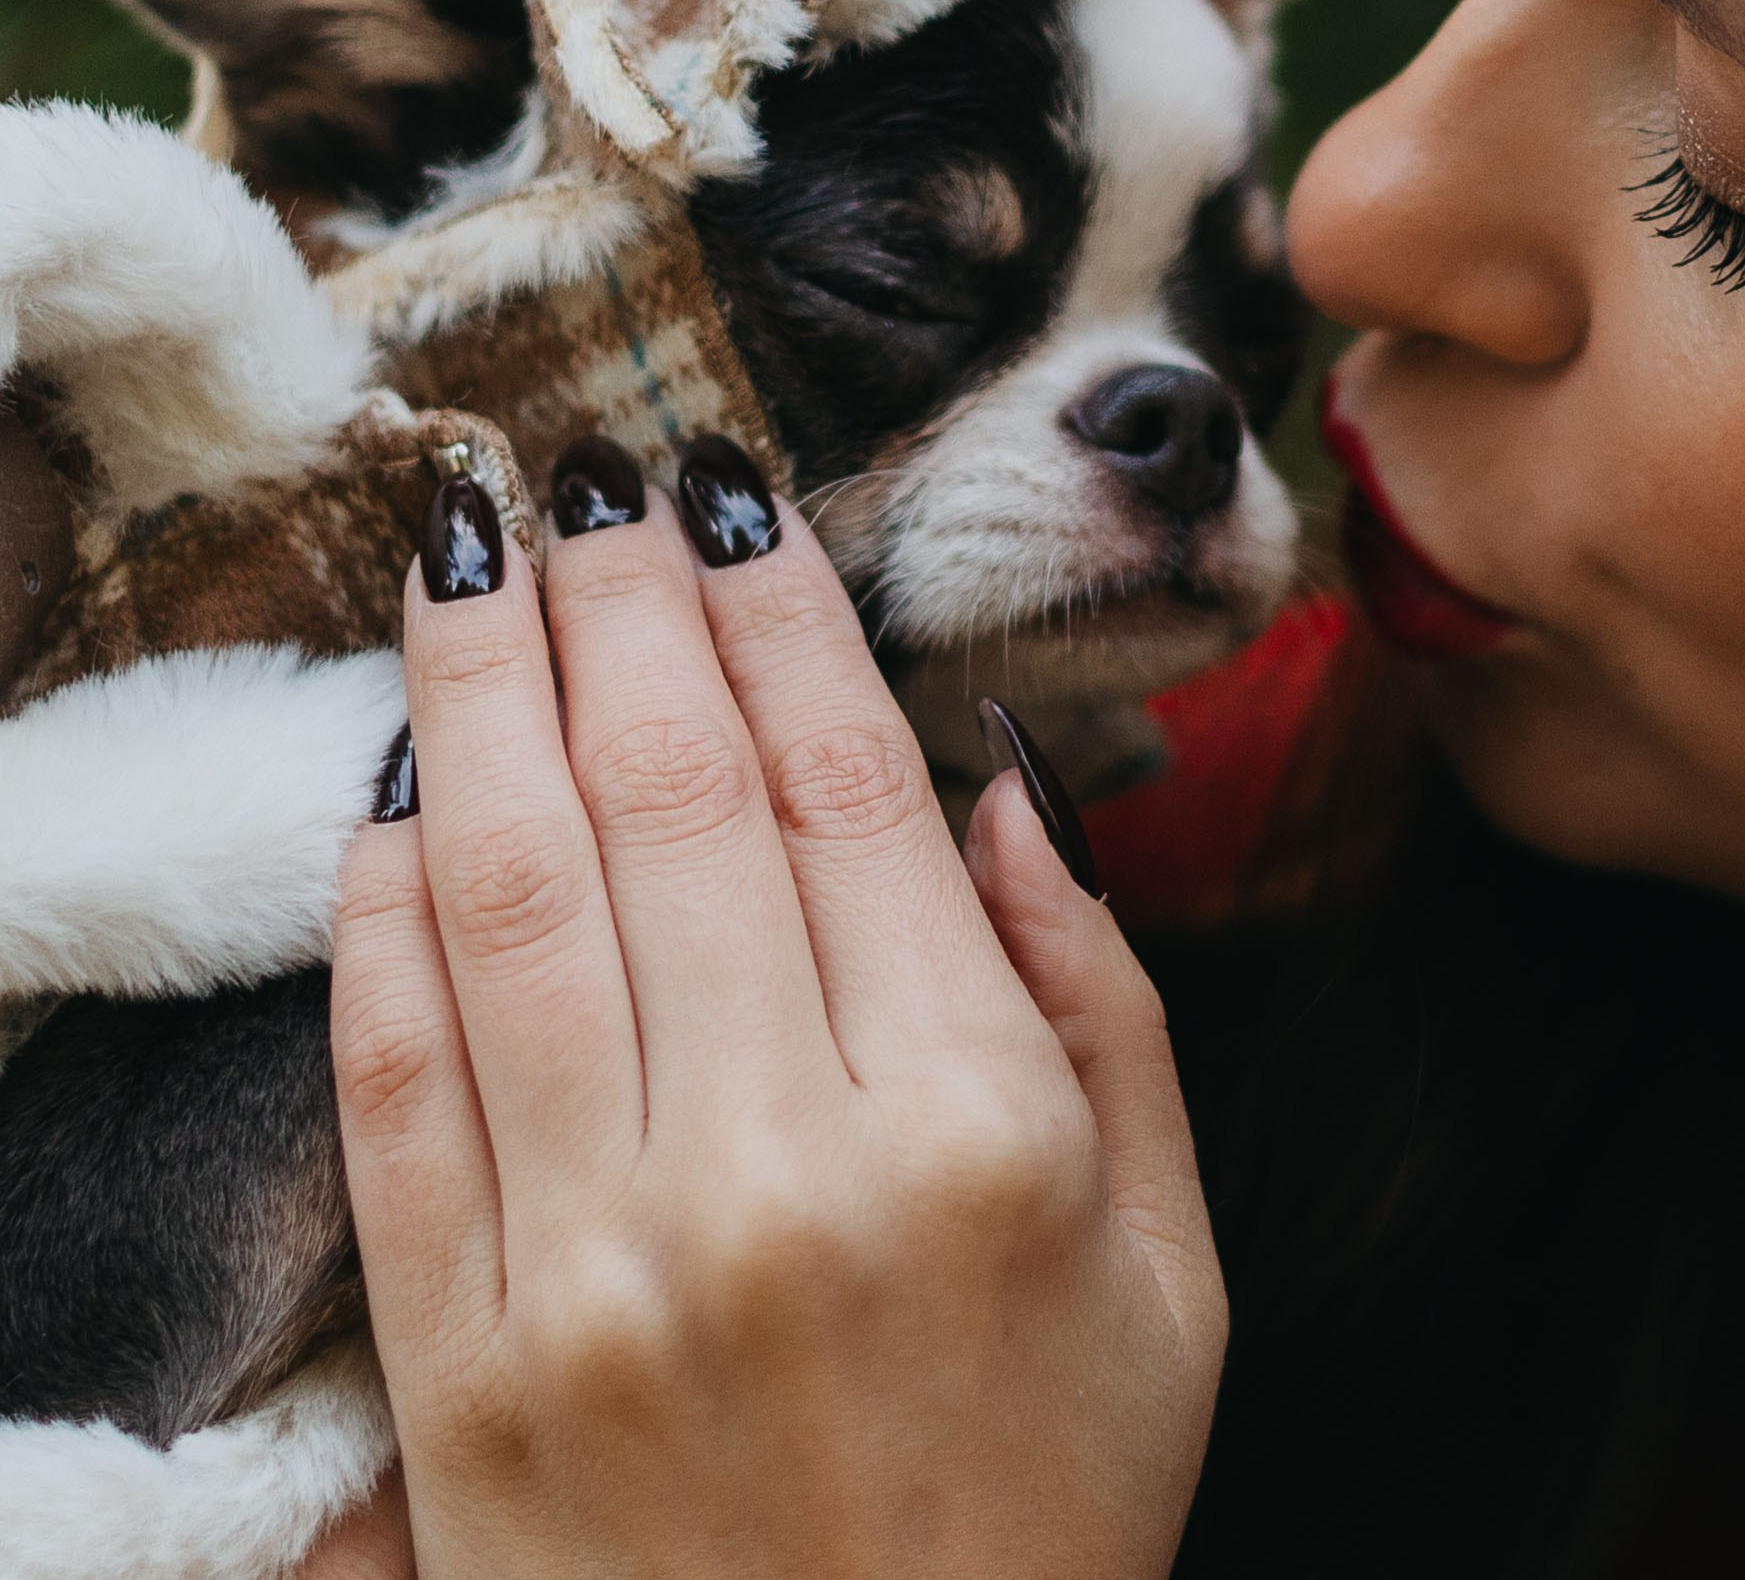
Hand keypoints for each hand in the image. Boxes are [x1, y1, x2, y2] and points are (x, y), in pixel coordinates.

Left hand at [327, 438, 1224, 1579]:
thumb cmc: (1042, 1523)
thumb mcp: (1173, 1273)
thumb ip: (1107, 1007)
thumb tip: (998, 785)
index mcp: (969, 1130)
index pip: (843, 784)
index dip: (777, 613)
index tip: (730, 496)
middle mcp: (773, 1166)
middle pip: (668, 793)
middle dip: (617, 597)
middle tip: (588, 466)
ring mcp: (591, 1260)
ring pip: (512, 889)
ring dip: (478, 687)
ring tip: (468, 548)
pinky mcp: (458, 1352)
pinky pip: (394, 1075)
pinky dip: (376, 907)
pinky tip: (390, 782)